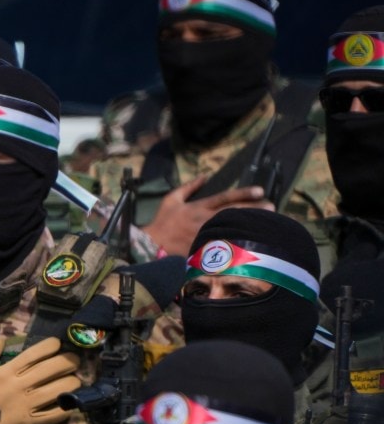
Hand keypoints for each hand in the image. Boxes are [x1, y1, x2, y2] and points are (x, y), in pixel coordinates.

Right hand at [0, 337, 80, 423]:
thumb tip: (1, 338)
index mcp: (7, 371)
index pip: (33, 354)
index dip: (49, 346)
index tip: (58, 343)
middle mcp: (20, 385)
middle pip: (51, 370)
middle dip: (67, 362)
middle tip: (75, 360)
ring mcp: (26, 404)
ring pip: (56, 391)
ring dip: (71, 384)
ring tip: (76, 381)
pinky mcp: (28, 421)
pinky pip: (51, 415)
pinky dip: (64, 409)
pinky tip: (70, 403)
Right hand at [140, 175, 271, 257]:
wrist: (152, 245)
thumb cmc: (162, 221)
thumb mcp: (171, 199)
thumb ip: (189, 186)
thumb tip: (205, 176)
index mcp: (198, 207)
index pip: (225, 197)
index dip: (243, 194)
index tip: (260, 191)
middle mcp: (205, 219)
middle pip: (234, 211)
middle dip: (253, 208)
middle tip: (271, 206)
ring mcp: (206, 234)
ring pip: (232, 226)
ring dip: (250, 223)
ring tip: (268, 220)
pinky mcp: (205, 247)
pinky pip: (225, 242)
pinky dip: (239, 239)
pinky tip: (251, 238)